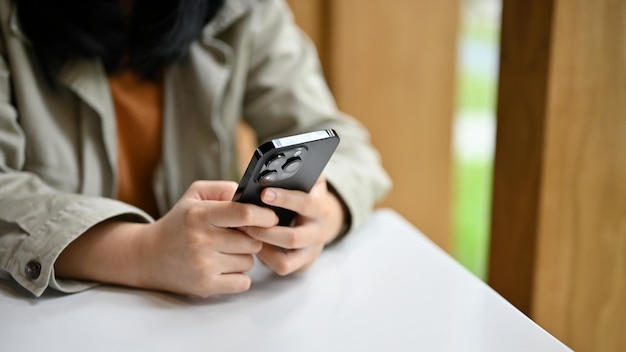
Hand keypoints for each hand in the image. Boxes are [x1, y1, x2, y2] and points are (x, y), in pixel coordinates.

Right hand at [56, 181, 277, 297]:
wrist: (149, 255)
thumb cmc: (179, 222)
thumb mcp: (195, 195)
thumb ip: (223, 189)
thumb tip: (252, 194)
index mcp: (200, 215)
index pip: (244, 214)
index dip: (264, 215)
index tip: (271, 217)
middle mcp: (201, 240)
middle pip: (252, 240)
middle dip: (252, 237)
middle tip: (238, 235)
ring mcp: (203, 266)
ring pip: (249, 261)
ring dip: (244, 256)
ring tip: (225, 250)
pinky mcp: (205, 286)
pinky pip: (243, 282)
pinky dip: (239, 276)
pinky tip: (224, 267)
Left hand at [240, 176, 346, 274]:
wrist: (325, 219)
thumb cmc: (310, 194)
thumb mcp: (311, 180)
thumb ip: (301, 171)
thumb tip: (281, 164)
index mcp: (320, 209)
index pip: (305, 204)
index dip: (284, 198)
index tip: (264, 192)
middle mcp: (318, 233)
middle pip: (293, 238)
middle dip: (266, 231)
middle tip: (244, 223)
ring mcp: (311, 252)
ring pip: (286, 261)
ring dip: (263, 248)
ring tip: (246, 235)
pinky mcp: (303, 265)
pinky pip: (282, 267)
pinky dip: (266, 259)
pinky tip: (254, 245)